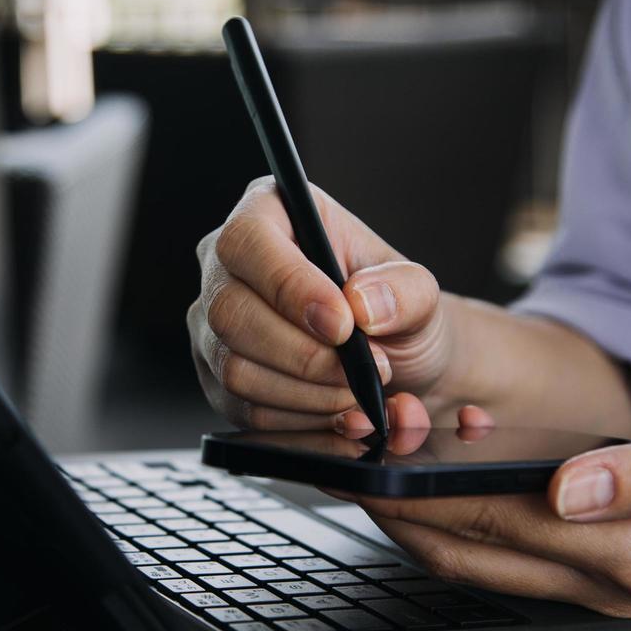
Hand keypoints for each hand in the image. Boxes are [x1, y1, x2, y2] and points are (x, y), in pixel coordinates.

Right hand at [189, 178, 455, 430]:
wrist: (392, 358)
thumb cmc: (393, 309)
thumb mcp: (419, 291)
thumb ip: (404, 291)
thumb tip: (363, 303)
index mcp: (268, 211)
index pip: (248, 240)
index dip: (290, 286)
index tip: (342, 326)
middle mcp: (226, 265)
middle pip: (230, 312)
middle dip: (304, 355)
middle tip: (365, 368)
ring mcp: (211, 324)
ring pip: (235, 369)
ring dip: (307, 393)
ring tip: (358, 390)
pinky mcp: (215, 377)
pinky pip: (242, 409)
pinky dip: (298, 419)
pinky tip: (335, 408)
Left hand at [351, 397, 630, 615]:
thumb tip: (565, 488)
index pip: (494, 531)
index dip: (419, 502)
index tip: (362, 469)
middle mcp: (617, 580)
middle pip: (480, 558)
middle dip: (407, 518)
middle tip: (349, 471)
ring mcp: (622, 581)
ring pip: (501, 563)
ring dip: (440, 524)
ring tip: (389, 477)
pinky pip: (536, 555)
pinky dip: (488, 528)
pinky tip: (473, 490)